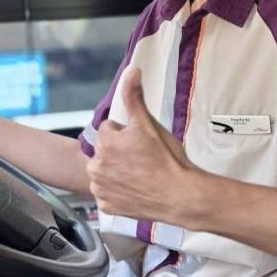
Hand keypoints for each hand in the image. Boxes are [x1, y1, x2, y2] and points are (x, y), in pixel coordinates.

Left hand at [86, 68, 196, 222]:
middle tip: (142, 159)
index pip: (109, 129)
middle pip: (104, 151)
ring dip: (115, 172)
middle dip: (118, 152)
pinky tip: (134, 190)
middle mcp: (96, 166)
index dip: (126, 135)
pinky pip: (107, 193)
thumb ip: (134, 96)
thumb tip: (131, 70)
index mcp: (105, 143)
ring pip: (104, 172)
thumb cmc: (167, 159)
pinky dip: (117, 192)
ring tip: (139, 175)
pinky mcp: (106, 206)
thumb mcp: (150, 124)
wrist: (180, 195)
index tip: (140, 144)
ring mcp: (100, 188)